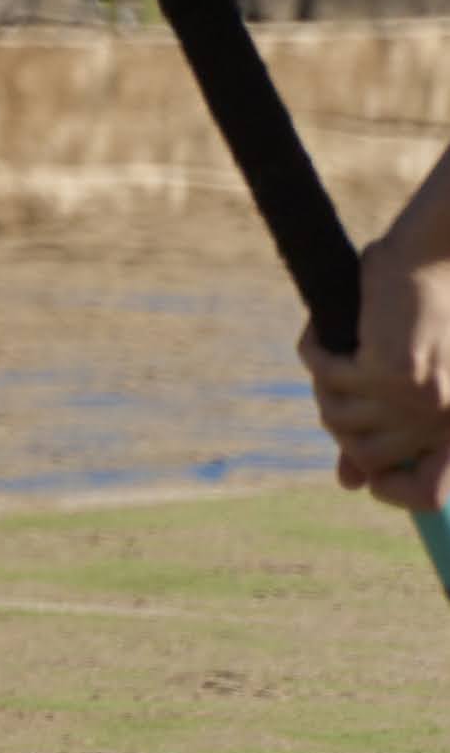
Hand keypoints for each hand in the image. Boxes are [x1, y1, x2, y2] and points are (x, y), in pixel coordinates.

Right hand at [302, 218, 449, 514]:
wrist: (441, 258)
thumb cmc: (434, 315)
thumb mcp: (417, 382)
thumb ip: (389, 435)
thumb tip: (347, 481)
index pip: (426, 495)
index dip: (390, 489)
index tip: (362, 471)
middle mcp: (445, 422)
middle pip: (361, 453)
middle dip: (337, 417)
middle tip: (338, 375)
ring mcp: (419, 400)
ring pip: (335, 414)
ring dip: (323, 380)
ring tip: (333, 346)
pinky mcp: (390, 370)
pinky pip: (325, 373)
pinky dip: (315, 348)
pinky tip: (324, 328)